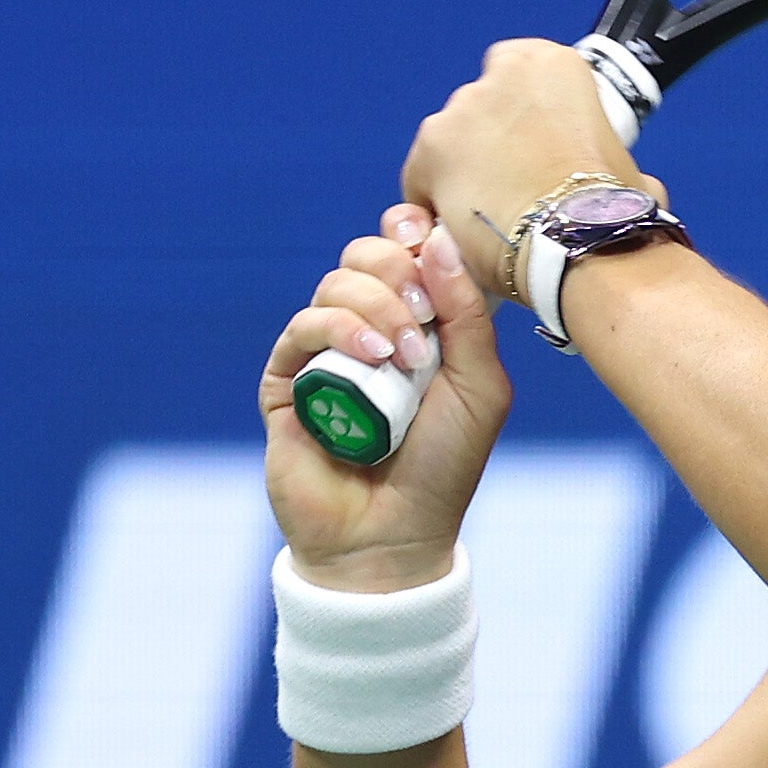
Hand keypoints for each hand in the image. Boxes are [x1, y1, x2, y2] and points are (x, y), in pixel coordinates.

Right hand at [262, 205, 507, 586]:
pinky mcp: (288, 380)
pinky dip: (339, 329)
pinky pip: (303, 326)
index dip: (411, 234)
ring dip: (377, 307)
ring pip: (336, 283)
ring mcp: (326, 353)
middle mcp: (369, 330)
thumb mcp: (479, 384)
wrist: (394, 534)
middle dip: (397, 269)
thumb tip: (439, 238)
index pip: (404, 249)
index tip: (428, 241)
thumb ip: (466, 312)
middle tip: (422, 315)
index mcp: (418, 323)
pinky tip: (372, 358)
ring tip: (403, 357)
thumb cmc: (444, 464)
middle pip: (366, 254)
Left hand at [401, 40, 661, 325]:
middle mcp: (500, 76)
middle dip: (491, 140)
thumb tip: (631, 186)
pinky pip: (423, 177)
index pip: (520, 68)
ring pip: (450, 140)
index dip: (524, 110)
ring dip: (463, 168)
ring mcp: (460, 111)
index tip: (534, 141)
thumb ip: (611, 161)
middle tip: (514, 183)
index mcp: (554, 66)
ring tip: (490, 213)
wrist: (577, 240)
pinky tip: (463, 229)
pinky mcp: (429, 151)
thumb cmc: (609, 207)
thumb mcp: (628, 171)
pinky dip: (437, 200)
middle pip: (482, 105)